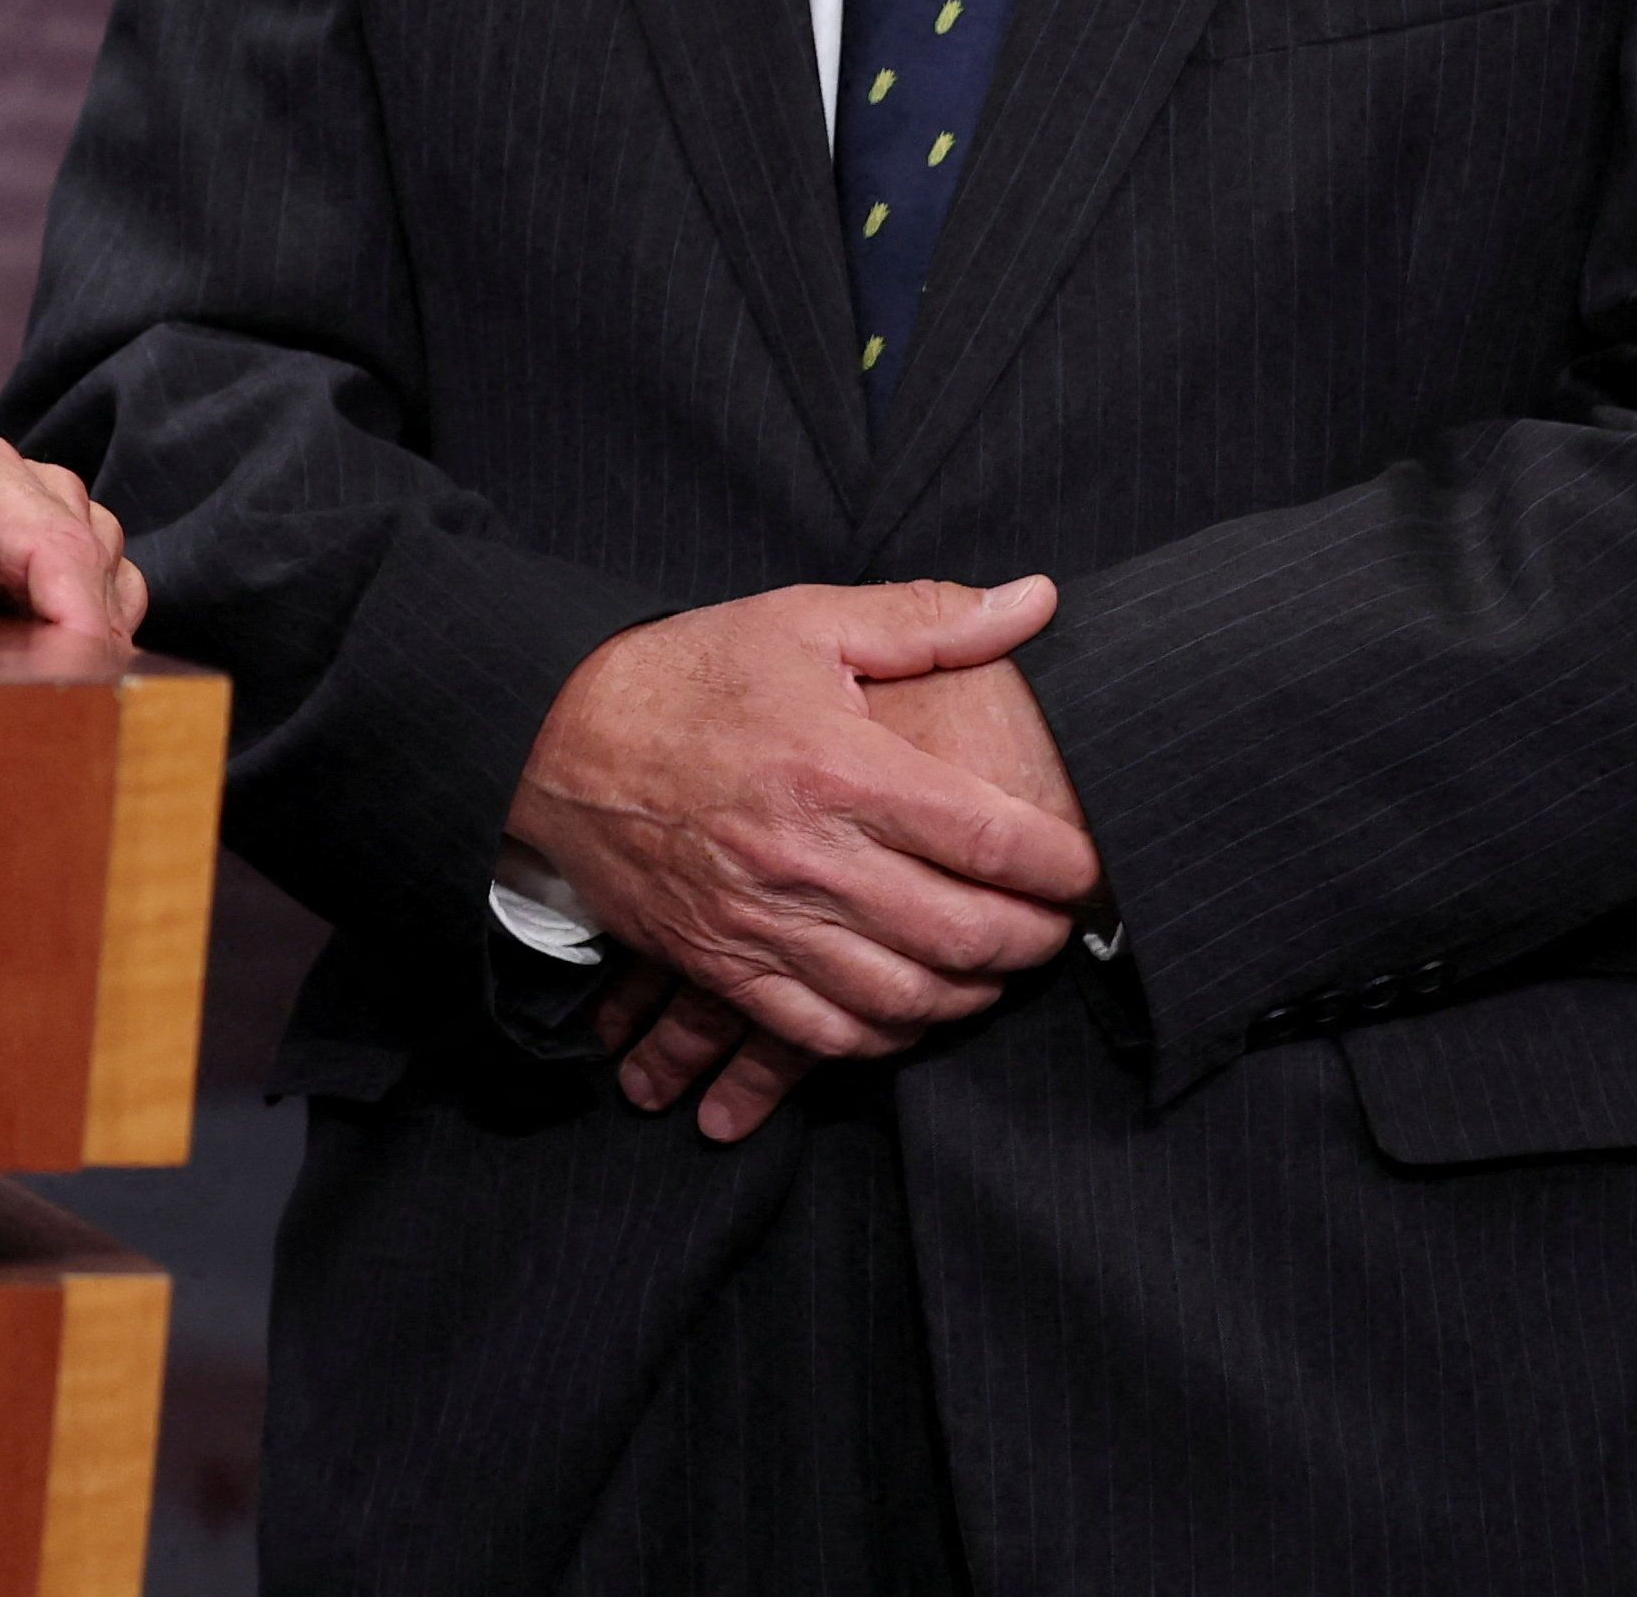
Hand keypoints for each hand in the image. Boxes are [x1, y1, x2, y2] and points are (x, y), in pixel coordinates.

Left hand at [0, 416, 147, 674]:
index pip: (52, 538)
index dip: (77, 610)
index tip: (75, 673)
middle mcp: (21, 490)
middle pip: (94, 563)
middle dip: (87, 638)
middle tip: (51, 707)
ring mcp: (45, 525)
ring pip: (112, 581)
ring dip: (92, 639)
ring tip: (41, 694)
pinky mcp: (53, 566)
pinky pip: (107, 600)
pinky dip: (93, 641)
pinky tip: (48, 679)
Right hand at [507, 578, 1099, 1079]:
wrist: (548, 736)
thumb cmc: (686, 675)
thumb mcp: (801, 622)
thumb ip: (927, 619)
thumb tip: (1038, 600)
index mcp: (839, 768)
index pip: (995, 841)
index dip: (1066, 867)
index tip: (1088, 866)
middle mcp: (807, 856)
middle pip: (967, 934)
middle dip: (1034, 938)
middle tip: (1052, 922)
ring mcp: (761, 920)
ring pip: (907, 998)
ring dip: (971, 994)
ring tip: (990, 965)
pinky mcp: (720, 962)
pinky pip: (827, 1035)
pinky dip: (888, 1035)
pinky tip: (911, 1005)